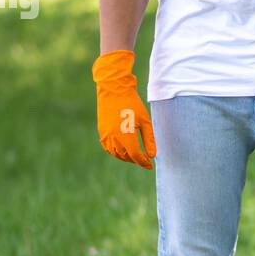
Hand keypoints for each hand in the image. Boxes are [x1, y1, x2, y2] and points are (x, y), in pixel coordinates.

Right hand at [92, 49, 156, 169]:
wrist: (114, 90)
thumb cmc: (132, 104)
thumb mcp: (145, 121)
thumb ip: (149, 139)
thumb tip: (152, 155)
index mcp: (125, 134)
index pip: (135, 155)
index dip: (143, 162)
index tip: (150, 165)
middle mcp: (113, 137)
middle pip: (125, 156)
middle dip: (135, 160)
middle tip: (144, 160)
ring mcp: (105, 135)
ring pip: (116, 154)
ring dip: (126, 157)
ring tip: (135, 155)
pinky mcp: (101, 132)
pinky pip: (108, 148)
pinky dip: (116, 152)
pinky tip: (123, 150)